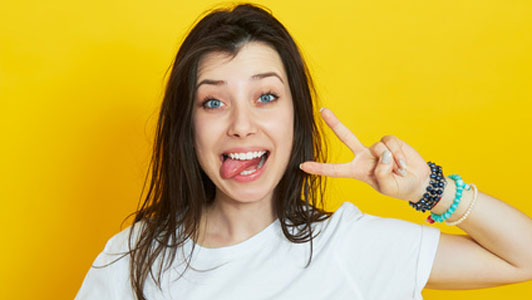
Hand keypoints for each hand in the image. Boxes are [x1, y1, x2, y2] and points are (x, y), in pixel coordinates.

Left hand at [299, 107, 430, 201]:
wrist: (417, 182)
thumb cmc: (399, 188)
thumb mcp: (387, 187)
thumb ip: (381, 173)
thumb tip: (382, 154)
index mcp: (357, 171)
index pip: (335, 170)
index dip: (319, 168)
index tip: (302, 166)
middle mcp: (363, 157)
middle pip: (346, 137)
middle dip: (334, 123)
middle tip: (323, 111)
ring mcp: (376, 148)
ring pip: (379, 147)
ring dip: (392, 161)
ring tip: (398, 171)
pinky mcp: (389, 142)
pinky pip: (390, 143)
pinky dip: (398, 154)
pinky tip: (403, 164)